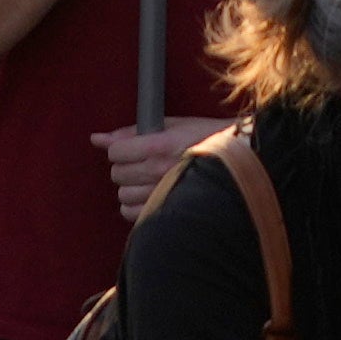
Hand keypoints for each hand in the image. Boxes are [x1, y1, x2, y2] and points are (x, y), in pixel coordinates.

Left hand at [96, 115, 226, 228]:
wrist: (243, 161)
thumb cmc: (210, 138)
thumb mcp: (175, 125)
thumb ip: (132, 131)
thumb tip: (97, 138)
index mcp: (160, 145)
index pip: (117, 152)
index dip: (121, 150)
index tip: (133, 149)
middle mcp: (158, 171)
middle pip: (118, 174)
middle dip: (126, 168)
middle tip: (144, 163)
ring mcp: (163, 193)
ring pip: (123, 195)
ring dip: (131, 188)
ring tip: (150, 180)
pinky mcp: (168, 210)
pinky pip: (133, 214)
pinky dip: (137, 206)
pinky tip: (151, 196)